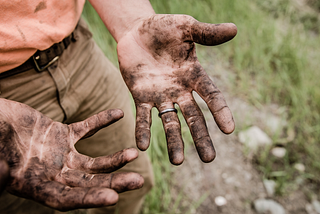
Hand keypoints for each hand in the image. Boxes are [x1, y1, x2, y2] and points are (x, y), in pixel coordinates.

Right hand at [0, 99, 143, 210]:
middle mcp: (53, 174)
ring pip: (93, 161)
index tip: (113, 198)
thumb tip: (2, 178)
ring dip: (114, 158)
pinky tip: (118, 113)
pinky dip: (101, 120)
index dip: (89, 199)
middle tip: (138, 181)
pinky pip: (86, 128)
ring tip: (134, 153)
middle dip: (113, 183)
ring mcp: (60, 154)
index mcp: (36, 186)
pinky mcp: (62, 134)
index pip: (67, 199)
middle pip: (88, 183)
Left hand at [117, 14, 236, 164]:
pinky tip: (142, 146)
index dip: (220, 111)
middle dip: (200, 137)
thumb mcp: (185, 27)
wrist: (136, 31)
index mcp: (194, 75)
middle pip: (193, 117)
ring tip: (177, 162)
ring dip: (173, 141)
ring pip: (169, 121)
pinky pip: (142, 116)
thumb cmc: (163, 28)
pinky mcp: (140, 96)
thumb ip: (206, 33)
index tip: (230, 130)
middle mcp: (180, 90)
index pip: (211, 95)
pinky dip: (143, 130)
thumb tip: (234, 29)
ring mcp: (160, 95)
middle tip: (209, 159)